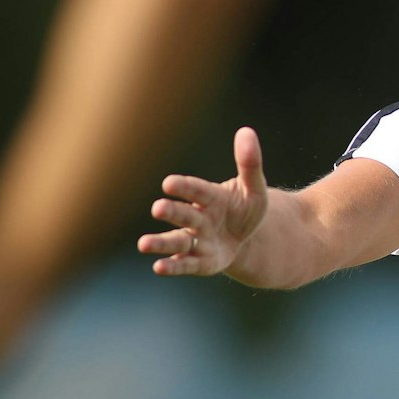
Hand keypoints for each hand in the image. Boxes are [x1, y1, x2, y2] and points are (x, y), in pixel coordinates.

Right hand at [139, 126, 270, 276]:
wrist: (247, 238)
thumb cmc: (245, 208)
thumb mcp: (254, 188)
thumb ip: (250, 163)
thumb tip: (247, 131)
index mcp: (210, 196)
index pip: (197, 189)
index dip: (185, 187)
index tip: (169, 183)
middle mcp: (198, 217)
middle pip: (184, 215)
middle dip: (172, 212)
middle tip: (158, 209)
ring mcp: (197, 240)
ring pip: (177, 241)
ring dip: (161, 243)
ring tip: (143, 244)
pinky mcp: (199, 261)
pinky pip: (185, 264)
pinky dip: (173, 266)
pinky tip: (159, 267)